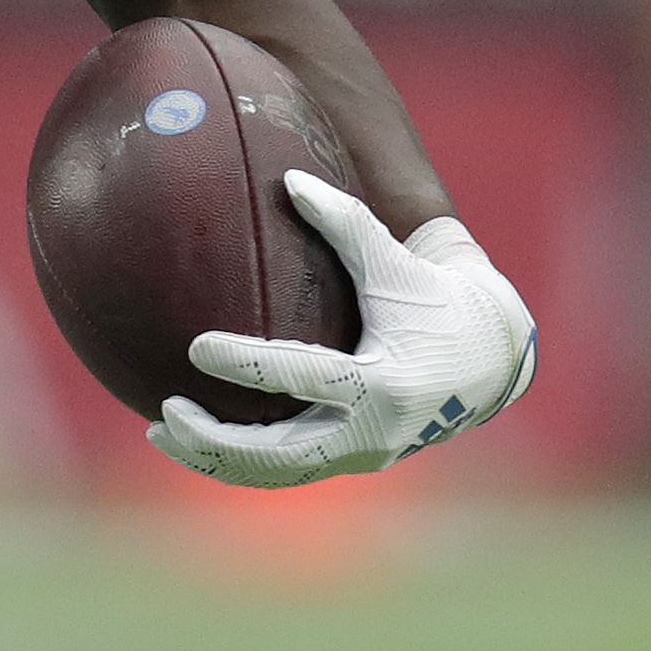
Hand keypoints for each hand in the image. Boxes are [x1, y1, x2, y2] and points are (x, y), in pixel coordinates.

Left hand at [148, 169, 536, 488]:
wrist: (490, 360)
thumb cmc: (436, 298)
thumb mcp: (395, 262)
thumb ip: (344, 221)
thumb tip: (288, 178)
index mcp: (385, 382)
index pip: (305, 377)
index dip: (247, 365)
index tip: (195, 346)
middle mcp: (374, 431)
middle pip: (282, 452)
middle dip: (218, 439)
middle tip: (167, 408)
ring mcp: (364, 455)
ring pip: (279, 472)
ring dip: (218, 459)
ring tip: (160, 431)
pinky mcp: (354, 461)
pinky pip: (289, 470)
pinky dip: (241, 462)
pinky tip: (195, 438)